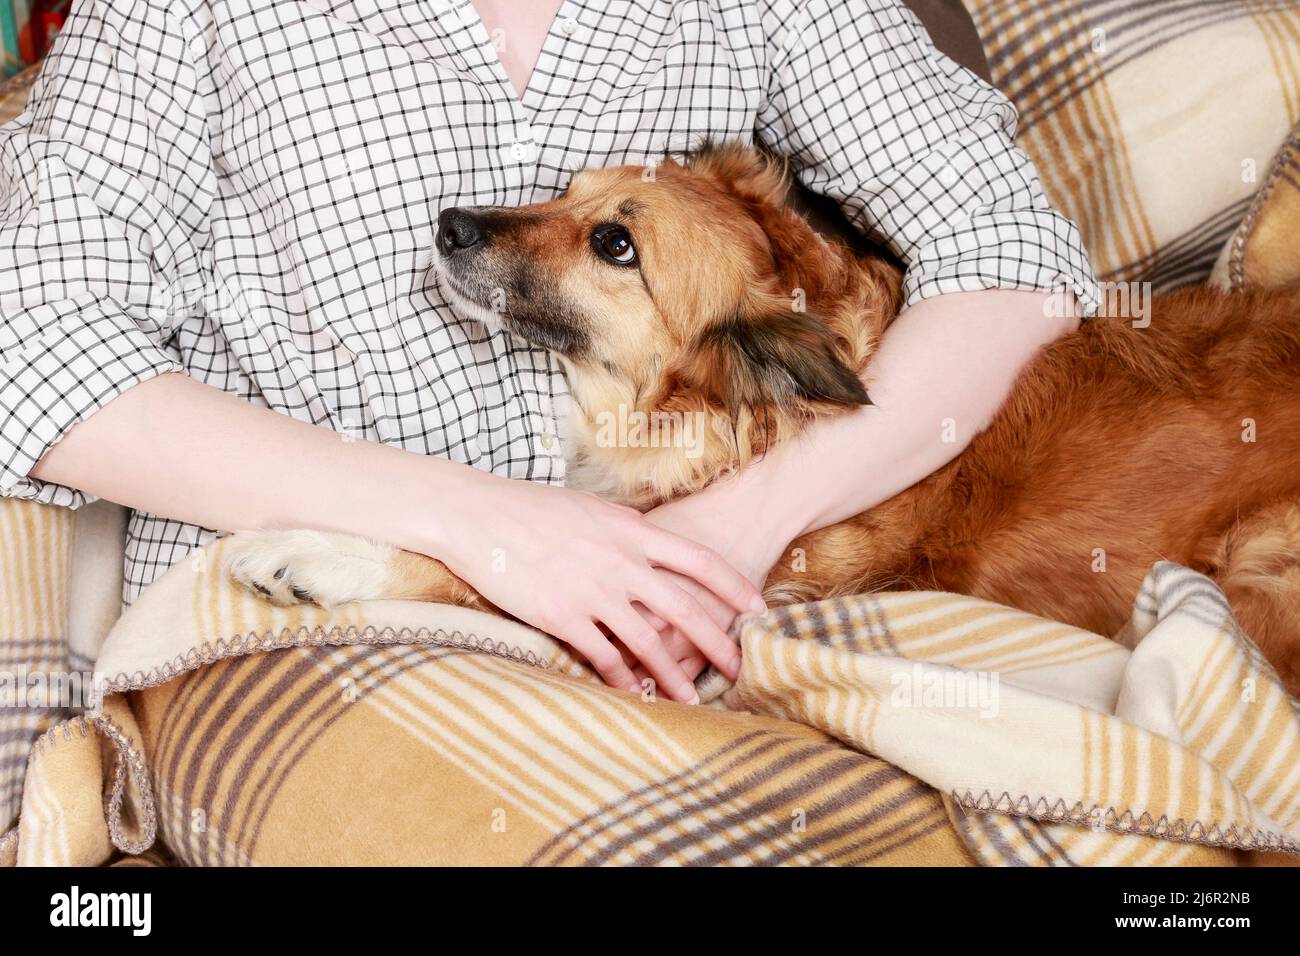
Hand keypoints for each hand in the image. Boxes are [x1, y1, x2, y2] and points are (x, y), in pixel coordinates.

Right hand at [429, 472, 765, 701]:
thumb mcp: (591, 508)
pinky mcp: (563, 616)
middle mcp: (621, 562)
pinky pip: (602, 657)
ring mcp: (593, 591)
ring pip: (648, 642)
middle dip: (718, 642)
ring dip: (673, 677)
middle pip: (684, 609)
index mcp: (632, 531)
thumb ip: (626, 528)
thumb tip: (649, 535)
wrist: (478, 515)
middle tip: (740, 668)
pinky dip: (621, 680)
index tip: (758, 608)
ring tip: (692, 700)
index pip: (699, 561)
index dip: (733, 587)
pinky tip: (632, 695)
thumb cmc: (532, 508)